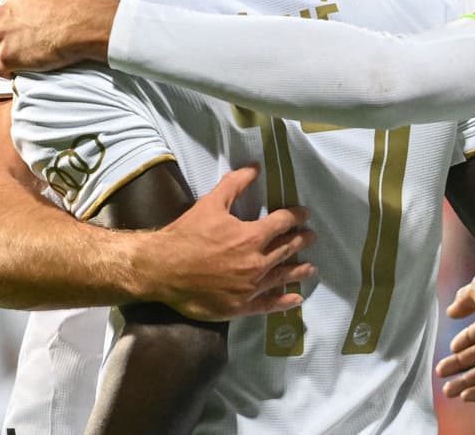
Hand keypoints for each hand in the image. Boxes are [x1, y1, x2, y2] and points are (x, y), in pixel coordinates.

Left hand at [0, 0, 117, 75]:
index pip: (11, 2)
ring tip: (34, 55)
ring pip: (2, 45)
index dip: (23, 12)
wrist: (84, 25)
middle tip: (35, 36)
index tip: (34, 18)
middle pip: (3, 24)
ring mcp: (4, 36)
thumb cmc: (77, 4)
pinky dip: (9, 70)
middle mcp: (4, 13)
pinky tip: (20, 70)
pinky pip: (1, 68)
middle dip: (16, 30)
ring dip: (15, 50)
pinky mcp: (8, 57)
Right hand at [139, 166, 317, 320]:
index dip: (295, 216)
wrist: (162, 269)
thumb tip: (256, 167)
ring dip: (299, 270)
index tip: (304, 214)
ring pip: (282, 277)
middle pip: (287, 249)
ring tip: (312, 267)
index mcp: (251, 236)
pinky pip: (268, 305)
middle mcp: (256, 263)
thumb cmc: (187, 234)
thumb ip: (235, 183)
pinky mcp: (240, 307)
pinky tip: (296, 298)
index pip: (282, 223)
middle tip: (312, 237)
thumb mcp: (211, 203)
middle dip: (301, 241)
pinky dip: (284, 302)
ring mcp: (250, 287)